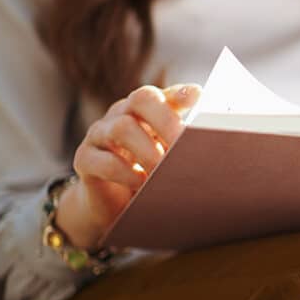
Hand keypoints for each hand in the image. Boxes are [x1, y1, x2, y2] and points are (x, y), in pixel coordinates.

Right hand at [55, 84, 200, 248]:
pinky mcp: (84, 159)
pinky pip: (102, 159)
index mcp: (147, 110)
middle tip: (183, 145)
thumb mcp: (171, 158)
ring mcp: (100, 134)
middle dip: (166, 120)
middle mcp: (122, 114)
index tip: (199, 97)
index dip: (179, 93)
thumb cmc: (152, 176)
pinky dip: (125, 172)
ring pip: (122, 128)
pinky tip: (141, 184)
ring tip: (164, 170)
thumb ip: (187, 143)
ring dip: (148, 150)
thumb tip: (215, 140)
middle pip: (141, 99)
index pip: (163, 92)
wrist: (115, 206)